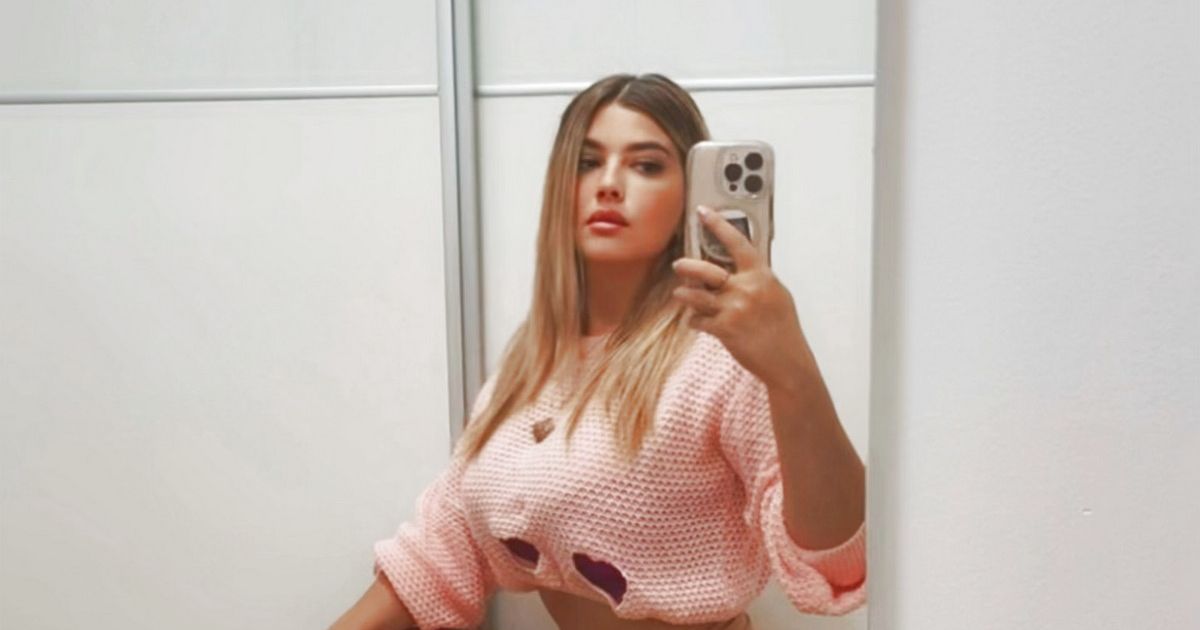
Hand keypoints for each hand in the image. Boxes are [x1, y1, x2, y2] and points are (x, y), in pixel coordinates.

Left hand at [670, 205, 814, 391]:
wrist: (787, 361)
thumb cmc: (783, 329)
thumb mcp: (777, 295)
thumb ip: (757, 279)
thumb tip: (739, 268)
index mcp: (762, 275)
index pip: (737, 242)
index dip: (718, 224)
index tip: (703, 212)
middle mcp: (746, 289)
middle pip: (705, 269)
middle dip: (686, 266)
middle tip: (679, 265)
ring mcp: (734, 309)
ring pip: (694, 295)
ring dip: (684, 295)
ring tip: (681, 294)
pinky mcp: (724, 329)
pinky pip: (696, 320)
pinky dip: (694, 320)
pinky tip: (697, 322)